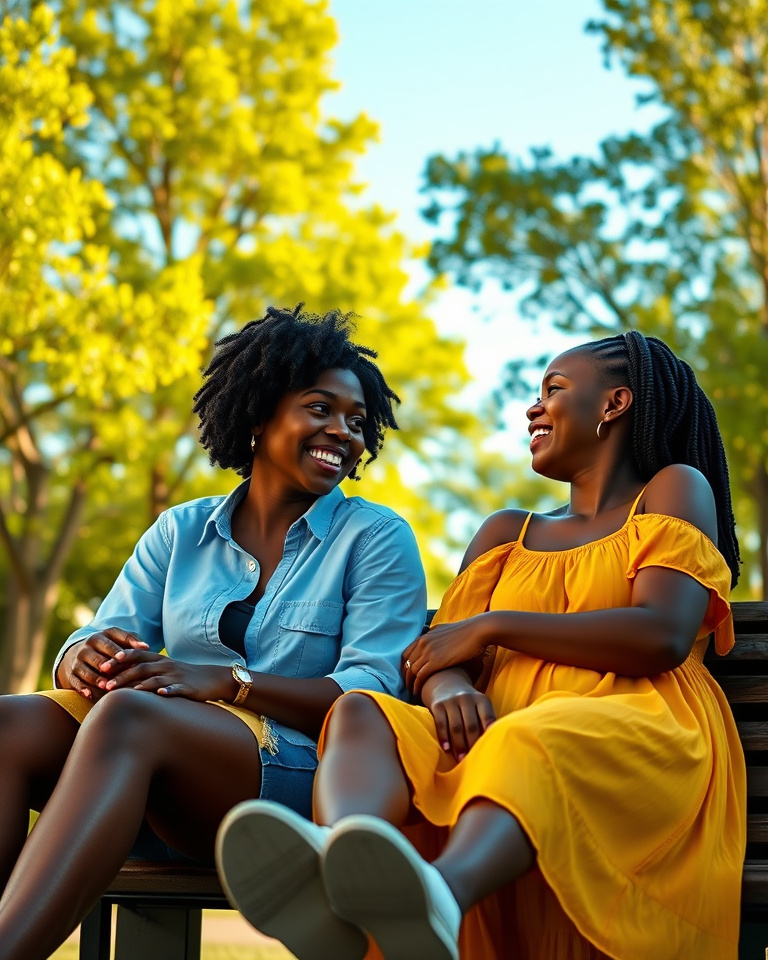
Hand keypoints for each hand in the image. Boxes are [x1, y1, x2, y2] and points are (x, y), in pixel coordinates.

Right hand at [57, 628, 149, 700]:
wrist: (79, 654)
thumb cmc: (108, 648)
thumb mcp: (117, 640)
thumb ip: (131, 641)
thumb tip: (146, 647)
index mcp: (100, 637)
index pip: (108, 641)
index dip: (115, 649)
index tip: (123, 656)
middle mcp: (87, 648)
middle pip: (95, 656)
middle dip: (102, 662)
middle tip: (110, 669)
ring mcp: (77, 661)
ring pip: (84, 670)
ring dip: (94, 678)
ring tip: (105, 685)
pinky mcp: (71, 675)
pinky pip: (75, 682)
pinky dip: (82, 688)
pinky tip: (89, 694)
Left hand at [101, 650, 234, 701]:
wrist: (211, 678)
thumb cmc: (183, 676)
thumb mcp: (164, 669)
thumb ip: (145, 670)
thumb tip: (119, 677)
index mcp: (159, 660)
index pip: (136, 655)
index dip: (120, 659)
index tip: (103, 666)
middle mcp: (166, 665)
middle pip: (141, 668)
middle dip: (122, 676)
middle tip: (105, 684)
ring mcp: (176, 676)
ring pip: (155, 679)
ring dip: (139, 686)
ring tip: (125, 694)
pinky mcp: (187, 687)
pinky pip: (176, 688)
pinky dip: (167, 691)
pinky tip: (159, 695)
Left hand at [402, 615, 490, 696]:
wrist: (478, 631)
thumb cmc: (468, 632)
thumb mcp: (447, 630)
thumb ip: (437, 636)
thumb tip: (437, 642)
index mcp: (425, 635)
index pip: (406, 653)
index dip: (405, 666)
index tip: (407, 677)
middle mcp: (423, 642)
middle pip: (406, 663)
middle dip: (405, 677)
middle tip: (407, 688)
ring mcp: (428, 651)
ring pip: (411, 671)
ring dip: (410, 684)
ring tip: (412, 694)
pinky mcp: (435, 660)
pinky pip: (420, 676)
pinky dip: (417, 686)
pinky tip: (419, 693)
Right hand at [420, 670, 495, 761]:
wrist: (446, 685)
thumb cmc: (469, 705)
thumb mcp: (480, 706)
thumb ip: (486, 721)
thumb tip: (493, 746)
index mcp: (481, 700)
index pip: (488, 716)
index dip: (490, 731)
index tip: (490, 746)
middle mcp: (467, 698)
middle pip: (471, 725)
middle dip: (472, 744)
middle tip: (473, 760)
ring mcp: (451, 701)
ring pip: (456, 726)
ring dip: (459, 745)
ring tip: (460, 759)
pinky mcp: (438, 705)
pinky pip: (441, 723)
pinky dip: (444, 737)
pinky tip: (447, 749)